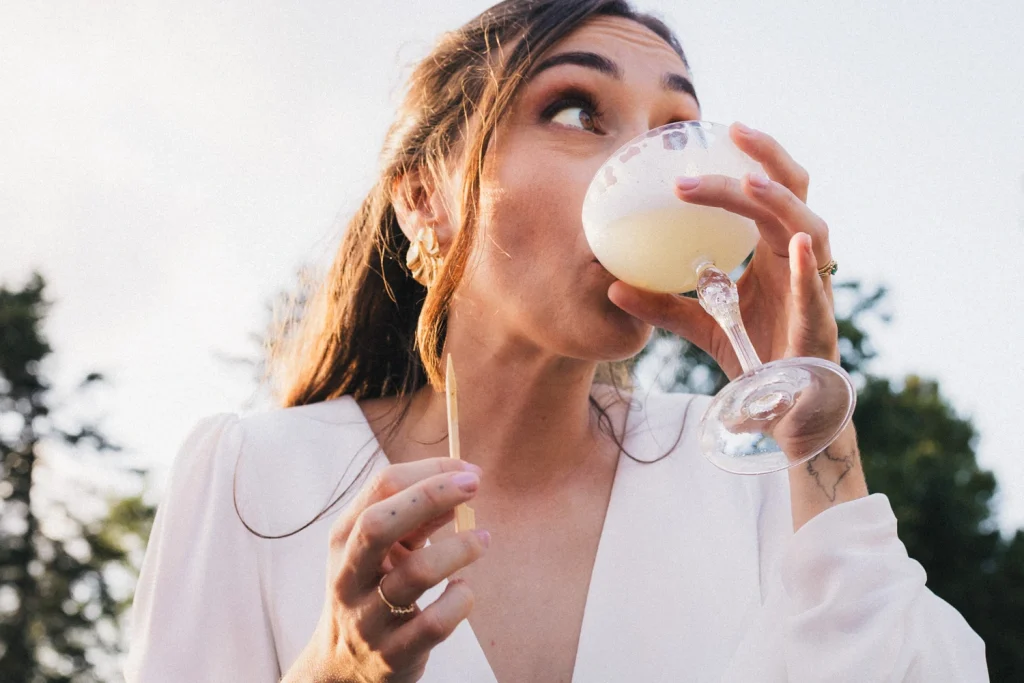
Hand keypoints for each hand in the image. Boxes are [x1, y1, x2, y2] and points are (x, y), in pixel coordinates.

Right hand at [284, 458, 488, 682]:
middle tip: (474, 485)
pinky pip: (436, 622)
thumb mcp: (383, 550)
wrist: (343, 666)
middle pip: (379, 524)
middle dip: (431, 495)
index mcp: (344, 539)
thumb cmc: (373, 589)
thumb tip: (460, 484)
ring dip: (460, 548)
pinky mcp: (393, 654)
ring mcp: (368, 617)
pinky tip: (462, 591)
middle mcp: (348, 575)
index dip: (431, 471)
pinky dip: (460, 600)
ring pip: (416, 573)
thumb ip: (416, 519)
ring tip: (482, 540)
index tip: (469, 472)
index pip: (381, 487)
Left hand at [608, 122, 838, 378]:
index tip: (717, 130)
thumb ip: (663, 304)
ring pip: (810, 228)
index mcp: (776, 251)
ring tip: (748, 183)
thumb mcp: (702, 324)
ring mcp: (814, 286)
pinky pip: (816, 290)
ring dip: (780, 203)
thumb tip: (610, 286)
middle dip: (766, 158)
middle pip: (793, 192)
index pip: (765, 192)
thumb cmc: (754, 355)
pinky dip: (810, 266)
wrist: (784, 409)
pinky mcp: (820, 322)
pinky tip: (799, 246)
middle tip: (733, 131)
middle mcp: (800, 258)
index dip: (750, 158)